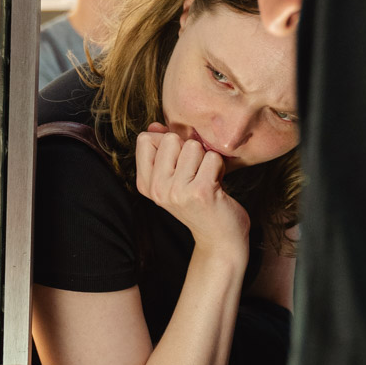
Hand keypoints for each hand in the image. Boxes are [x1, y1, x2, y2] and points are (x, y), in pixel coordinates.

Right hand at [135, 125, 250, 263]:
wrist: (220, 239)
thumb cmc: (201, 204)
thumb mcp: (174, 178)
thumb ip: (163, 151)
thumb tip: (155, 125)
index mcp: (146, 184)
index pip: (145, 140)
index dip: (168, 143)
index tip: (180, 164)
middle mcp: (157, 189)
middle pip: (170, 139)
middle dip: (190, 150)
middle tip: (196, 174)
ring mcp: (177, 191)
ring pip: (193, 146)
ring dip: (207, 159)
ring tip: (207, 179)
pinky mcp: (200, 192)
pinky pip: (212, 158)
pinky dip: (220, 167)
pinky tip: (218, 185)